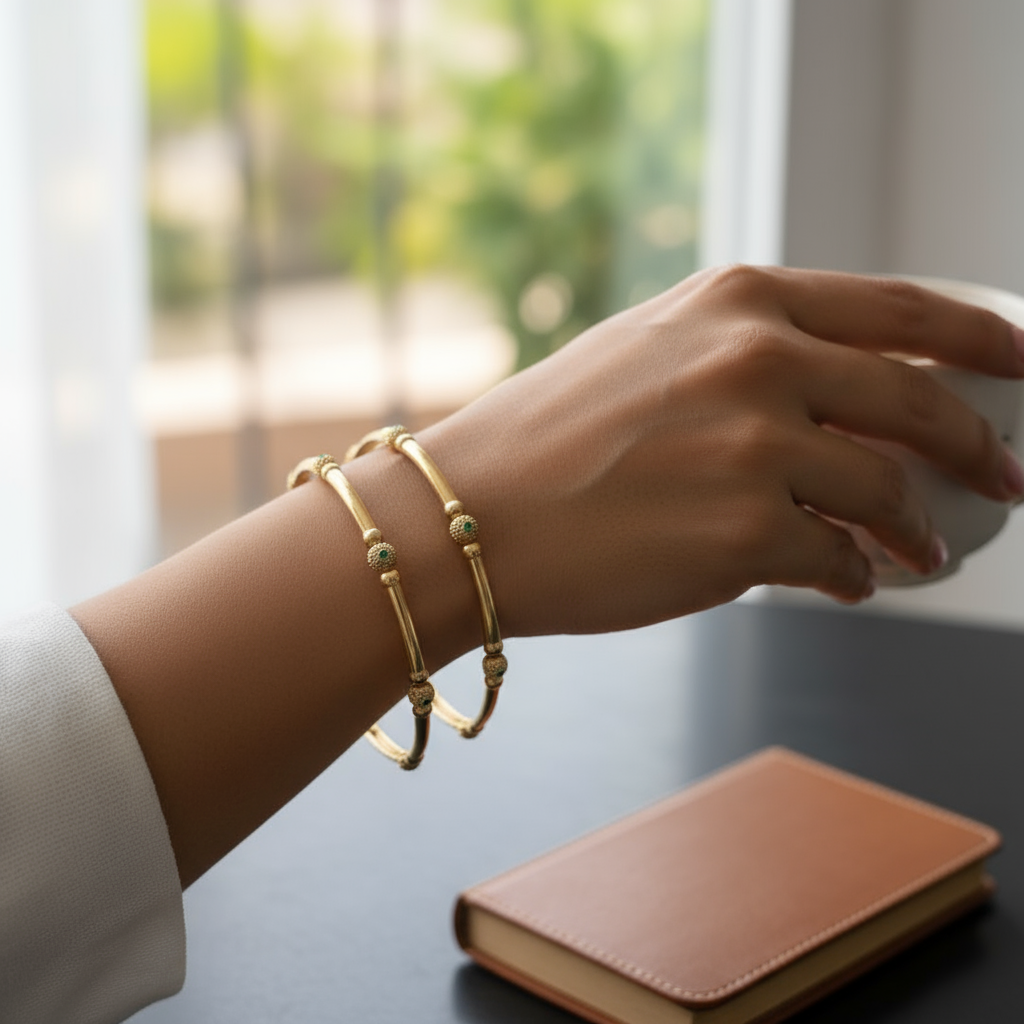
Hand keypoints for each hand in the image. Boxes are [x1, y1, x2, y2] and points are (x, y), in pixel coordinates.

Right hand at [420, 266, 1023, 634]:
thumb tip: (841, 396)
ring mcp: (755, 447)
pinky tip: (840, 580)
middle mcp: (756, 359)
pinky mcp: (745, 537)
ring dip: (915, 532)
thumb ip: (748, 354)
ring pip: (887, 494)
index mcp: (736, 301)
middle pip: (917, 402)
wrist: (466, 517)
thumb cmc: (542, 441)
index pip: (899, 306)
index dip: (979, 338)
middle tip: (1003, 480)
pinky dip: (852, 576)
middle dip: (978, 449)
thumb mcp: (650, 354)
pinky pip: (838, 561)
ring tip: (915, 554)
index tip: (1019, 364)